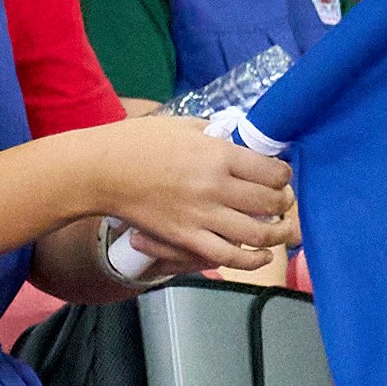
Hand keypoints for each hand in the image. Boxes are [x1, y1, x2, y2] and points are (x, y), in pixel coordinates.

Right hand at [87, 111, 294, 281]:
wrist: (102, 171)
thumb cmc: (137, 143)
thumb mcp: (182, 125)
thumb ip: (214, 133)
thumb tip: (236, 138)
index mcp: (218, 154)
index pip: (272, 171)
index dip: (284, 175)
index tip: (280, 176)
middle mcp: (215, 186)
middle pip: (270, 202)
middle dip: (283, 203)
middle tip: (283, 201)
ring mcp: (202, 215)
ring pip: (257, 232)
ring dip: (276, 233)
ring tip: (281, 230)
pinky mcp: (186, 238)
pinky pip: (228, 256)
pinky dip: (252, 260)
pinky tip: (263, 256)